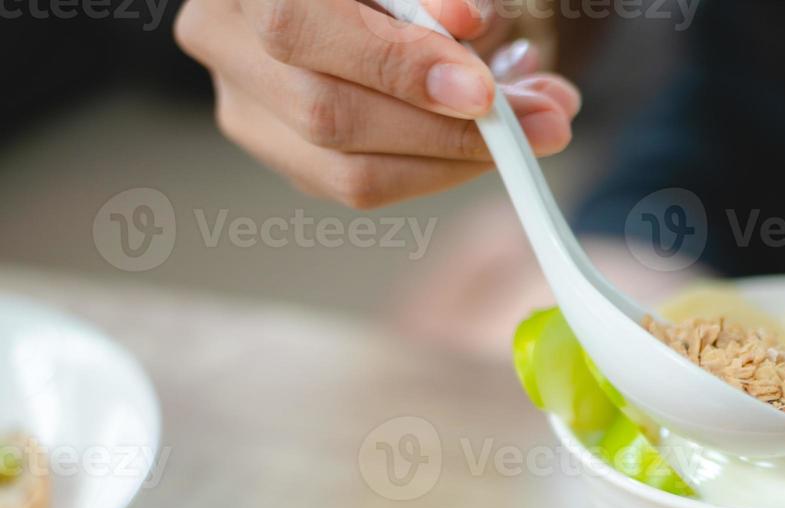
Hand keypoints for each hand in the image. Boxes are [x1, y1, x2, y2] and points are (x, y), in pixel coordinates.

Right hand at [175, 0, 580, 207]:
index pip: (299, 30)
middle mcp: (221, 41)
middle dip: (450, 129)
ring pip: (348, 171)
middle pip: (330, 115)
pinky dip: (437, 169)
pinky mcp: (281, 150)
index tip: (482, 90)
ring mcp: (242, 106)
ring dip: (458, 159)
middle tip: (544, 119)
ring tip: (537, 129)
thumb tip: (463, 24)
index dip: (396, 67)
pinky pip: (362, 186)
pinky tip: (486, 143)